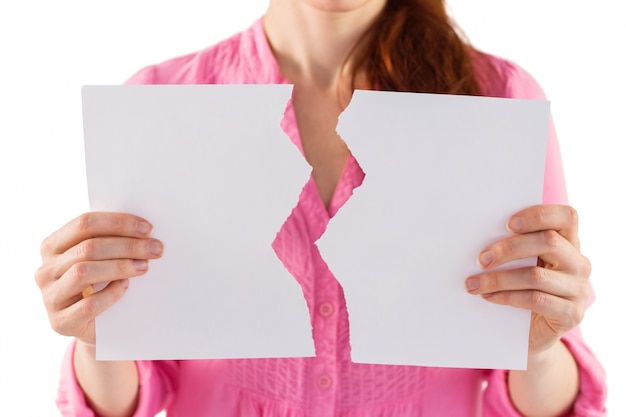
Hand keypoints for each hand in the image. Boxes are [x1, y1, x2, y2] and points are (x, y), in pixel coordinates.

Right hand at [35, 212, 162, 345]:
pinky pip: (88, 305)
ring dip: (120, 266)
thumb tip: (144, 231)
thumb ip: (110, 242)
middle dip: (127, 246)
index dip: (118, 223)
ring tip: (144, 266)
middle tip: (155, 248)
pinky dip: (111, 294)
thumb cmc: (99, 283)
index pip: (84, 224)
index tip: (147, 228)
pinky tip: (126, 286)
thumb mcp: (100, 259)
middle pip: (88, 248)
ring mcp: (50, 297)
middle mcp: (46, 270)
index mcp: (53, 246)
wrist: (94, 325)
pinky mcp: (60, 322)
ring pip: (84, 272)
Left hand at [465, 205, 590, 354]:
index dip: (539, 216)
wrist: (531, 333)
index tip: (507, 224)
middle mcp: (579, 263)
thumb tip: (477, 236)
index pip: (566, 217)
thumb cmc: (521, 289)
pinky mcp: (571, 314)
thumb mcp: (521, 264)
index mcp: (569, 242)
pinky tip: (488, 297)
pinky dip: (507, 297)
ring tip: (473, 284)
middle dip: (509, 249)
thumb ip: (514, 248)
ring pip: (536, 276)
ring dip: (498, 279)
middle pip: (548, 242)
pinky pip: (536, 300)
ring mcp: (578, 289)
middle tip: (480, 259)